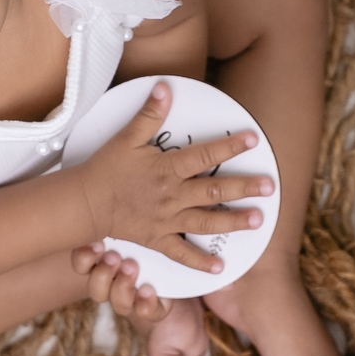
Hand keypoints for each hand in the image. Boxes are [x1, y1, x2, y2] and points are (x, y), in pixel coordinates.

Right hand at [72, 82, 274, 274]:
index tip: (253, 139)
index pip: (205, 155)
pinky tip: (220, 268)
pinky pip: (182, 254)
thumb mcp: (127, 137)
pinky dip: (200, 262)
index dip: (231, 146)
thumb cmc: (106, 168)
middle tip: (270, 187)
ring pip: (206, 222)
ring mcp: (166, 220)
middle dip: (244, 188)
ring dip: (233, 221)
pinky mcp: (157, 239)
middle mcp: (172, 195)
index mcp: (168, 169)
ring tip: (257, 220)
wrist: (85, 203)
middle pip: (215, 190)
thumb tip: (165, 86)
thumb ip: (150, 114)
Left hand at [72, 243, 209, 355]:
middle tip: (132, 267)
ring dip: (103, 270)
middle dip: (117, 285)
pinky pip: (82, 261)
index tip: (149, 290)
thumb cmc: (184, 314)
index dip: (140, 304)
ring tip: (116, 257)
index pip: (133, 312)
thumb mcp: (188, 341)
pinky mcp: (101, 255)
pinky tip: (97, 246)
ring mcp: (109, 275)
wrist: (181, 275)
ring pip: (94, 280)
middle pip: (107, 297)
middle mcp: (120, 295)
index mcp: (138, 312)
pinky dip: (85, 255)